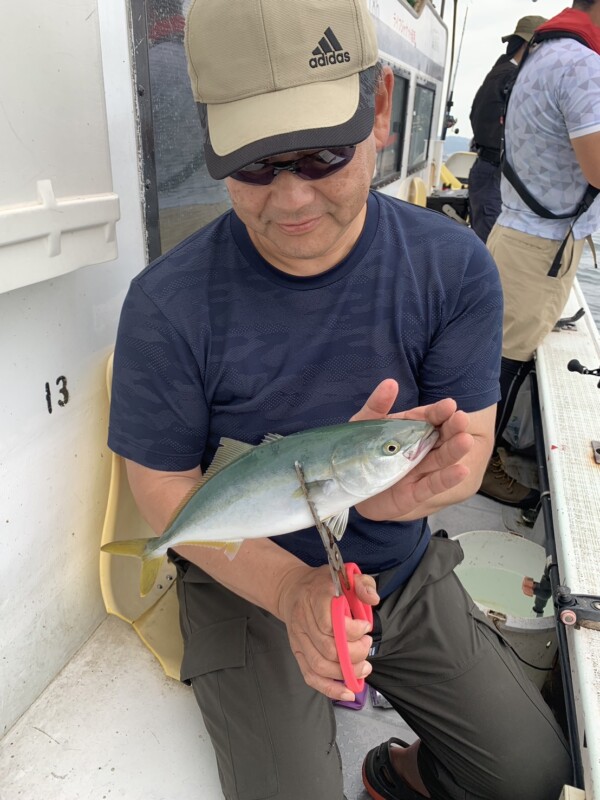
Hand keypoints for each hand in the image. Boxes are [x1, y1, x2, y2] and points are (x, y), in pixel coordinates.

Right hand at [276, 564, 379, 701]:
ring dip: (345, 673)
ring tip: (364, 668)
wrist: (291, 588)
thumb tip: (373, 599)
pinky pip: (310, 676)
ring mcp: (298, 638)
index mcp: (316, 598)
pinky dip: (329, 689)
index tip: (365, 627)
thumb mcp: (344, 574)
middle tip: (367, 646)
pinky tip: (347, 692)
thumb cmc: (322, 583)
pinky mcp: (297, 652)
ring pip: (320, 666)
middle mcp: (304, 620)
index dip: (352, 631)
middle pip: (328, 649)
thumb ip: (362, 583)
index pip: (330, 624)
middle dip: (355, 654)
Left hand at [351, 379, 473, 520]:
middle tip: (462, 419)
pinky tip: (461, 470)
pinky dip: (446, 479)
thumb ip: (377, 406)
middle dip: (452, 428)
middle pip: (440, 437)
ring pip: (440, 460)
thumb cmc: (358, 451)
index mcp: (410, 429)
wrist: (347, 486)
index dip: (439, 412)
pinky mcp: (414, 493)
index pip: (428, 418)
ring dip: (454, 451)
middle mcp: (419, 448)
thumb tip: (391, 383)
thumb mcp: (363, 425)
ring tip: (466, 441)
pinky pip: (432, 486)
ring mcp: (419, 470)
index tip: (450, 405)